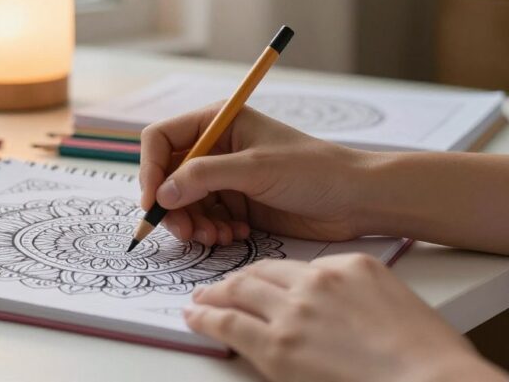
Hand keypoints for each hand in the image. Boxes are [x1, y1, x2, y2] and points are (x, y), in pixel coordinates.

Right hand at [139, 104, 370, 245]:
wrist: (357, 200)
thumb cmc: (314, 171)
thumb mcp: (256, 168)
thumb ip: (204, 177)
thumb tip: (162, 194)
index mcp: (217, 122)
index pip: (161, 139)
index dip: (150, 170)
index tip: (153, 203)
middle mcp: (215, 147)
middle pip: (167, 176)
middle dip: (172, 206)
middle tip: (186, 232)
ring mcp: (225, 177)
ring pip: (183, 202)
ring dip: (193, 223)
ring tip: (216, 237)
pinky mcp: (236, 203)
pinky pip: (204, 219)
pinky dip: (212, 231)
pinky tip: (236, 235)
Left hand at [185, 254, 502, 381]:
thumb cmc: (427, 356)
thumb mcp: (394, 303)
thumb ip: (356, 296)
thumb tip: (332, 310)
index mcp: (350, 267)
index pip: (296, 267)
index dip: (271, 276)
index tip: (260, 282)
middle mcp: (317, 282)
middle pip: (262, 274)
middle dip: (236, 281)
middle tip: (219, 288)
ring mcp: (294, 312)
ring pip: (240, 292)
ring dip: (216, 295)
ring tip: (200, 300)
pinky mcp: (279, 345)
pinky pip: (230, 324)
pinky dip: (207, 318)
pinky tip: (195, 316)